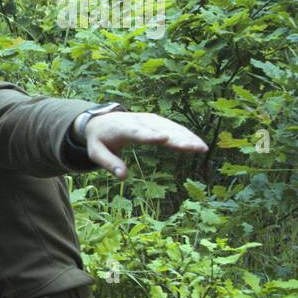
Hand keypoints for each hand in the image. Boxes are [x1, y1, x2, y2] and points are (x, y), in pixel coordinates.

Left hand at [82, 111, 208, 178]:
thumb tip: (123, 177)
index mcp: (123, 128)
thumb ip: (109, 163)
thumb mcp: (95, 153)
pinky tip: (199, 144)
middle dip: (177, 139)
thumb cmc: (99, 140)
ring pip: (171, 127)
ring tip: (202, 148)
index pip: (138, 132)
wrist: (100, 120)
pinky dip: (187, 135)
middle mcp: (139, 121)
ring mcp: (150, 120)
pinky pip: (174, 127)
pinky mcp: (157, 121)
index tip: (164, 138)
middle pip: (160, 130)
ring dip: (187, 137)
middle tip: (193, 148)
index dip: (150, 135)